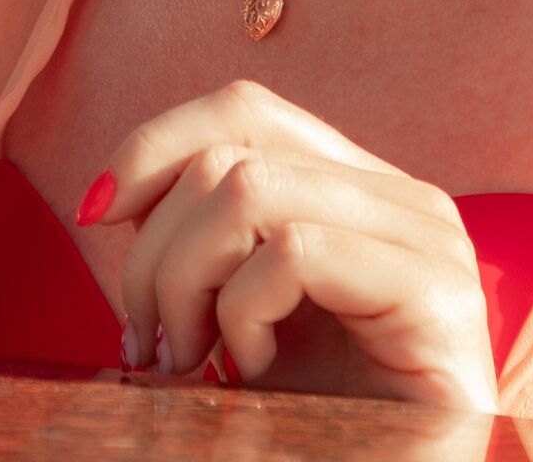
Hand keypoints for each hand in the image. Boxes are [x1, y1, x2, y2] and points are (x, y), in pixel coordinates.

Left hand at [91, 80, 499, 409]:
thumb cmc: (308, 421)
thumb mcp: (236, 315)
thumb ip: (196, 245)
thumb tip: (106, 196)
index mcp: (361, 191)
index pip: (246, 111)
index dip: (154, 147)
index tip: (95, 214)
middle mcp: (406, 201)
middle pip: (234, 150)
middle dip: (157, 246)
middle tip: (150, 341)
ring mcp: (431, 242)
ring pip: (251, 191)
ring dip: (187, 284)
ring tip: (194, 360)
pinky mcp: (437, 295)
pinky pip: (294, 252)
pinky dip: (243, 313)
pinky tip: (254, 370)